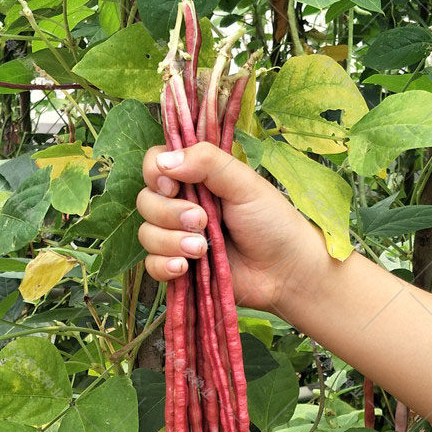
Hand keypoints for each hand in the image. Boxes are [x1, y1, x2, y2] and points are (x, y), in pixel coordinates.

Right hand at [137, 141, 327, 315]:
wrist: (285, 270)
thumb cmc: (272, 222)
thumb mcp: (244, 183)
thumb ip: (207, 162)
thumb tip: (164, 161)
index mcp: (196, 178)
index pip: (155, 165)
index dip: (154, 174)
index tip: (172, 186)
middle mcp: (182, 205)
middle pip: (146, 201)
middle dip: (169, 213)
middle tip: (202, 222)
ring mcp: (179, 238)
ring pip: (147, 234)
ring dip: (170, 241)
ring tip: (202, 250)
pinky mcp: (180, 268)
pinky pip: (152, 265)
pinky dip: (163, 266)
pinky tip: (184, 268)